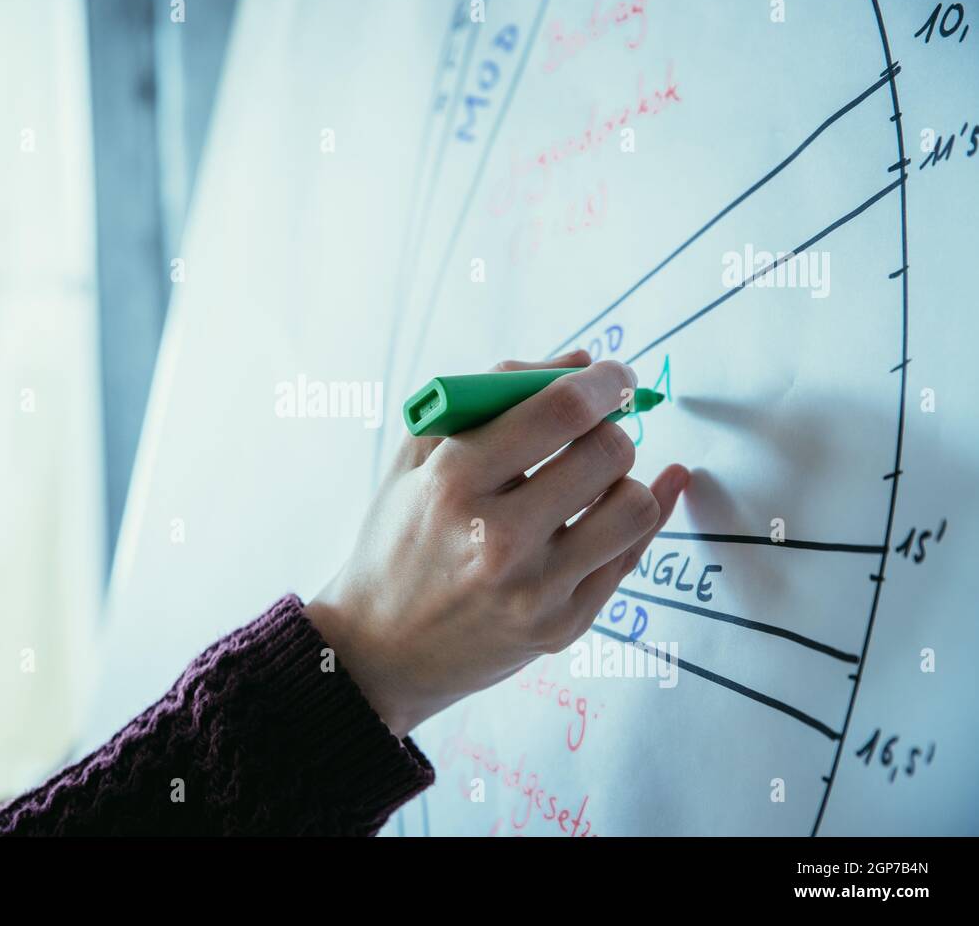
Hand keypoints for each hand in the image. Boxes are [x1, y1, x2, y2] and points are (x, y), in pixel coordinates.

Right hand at [305, 351, 687, 737]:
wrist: (378, 651)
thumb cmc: (399, 540)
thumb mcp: (417, 457)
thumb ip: (490, 397)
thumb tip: (580, 361)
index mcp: (452, 484)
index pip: (559, 412)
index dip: (602, 382)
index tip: (612, 376)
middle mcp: (496, 539)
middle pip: (607, 452)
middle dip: (610, 428)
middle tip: (595, 430)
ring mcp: (534, 590)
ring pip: (632, 505)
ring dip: (620, 481)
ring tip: (590, 483)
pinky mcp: (562, 627)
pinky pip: (630, 556)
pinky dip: (633, 520)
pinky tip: (626, 501)